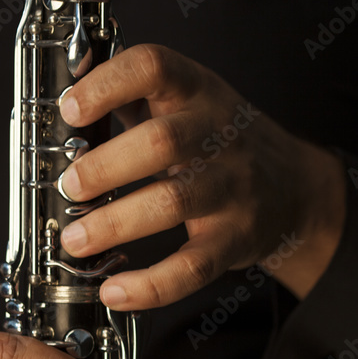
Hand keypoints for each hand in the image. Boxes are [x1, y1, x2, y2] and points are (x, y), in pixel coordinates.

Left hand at [57, 44, 346, 306]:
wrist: (294, 187)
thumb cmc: (220, 141)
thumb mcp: (186, 102)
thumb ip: (131, 97)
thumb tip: (63, 110)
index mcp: (196, 92)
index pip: (154, 67)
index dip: (108, 84)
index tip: (70, 109)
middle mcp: (218, 136)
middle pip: (162, 142)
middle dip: (106, 165)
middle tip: (69, 185)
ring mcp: (230, 189)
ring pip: (174, 203)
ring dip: (116, 223)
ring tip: (75, 240)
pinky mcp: (234, 240)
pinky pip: (193, 267)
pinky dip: (151, 285)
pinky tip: (115, 291)